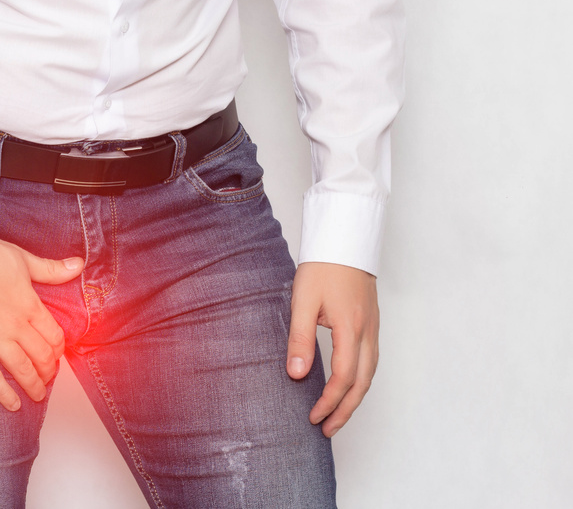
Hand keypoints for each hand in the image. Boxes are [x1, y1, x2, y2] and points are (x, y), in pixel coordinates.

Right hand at [0, 237, 83, 411]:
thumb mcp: (22, 259)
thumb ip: (51, 269)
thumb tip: (80, 264)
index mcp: (30, 305)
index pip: (54, 335)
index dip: (59, 350)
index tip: (58, 356)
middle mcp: (16, 325)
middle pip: (42, 356)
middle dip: (49, 371)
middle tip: (48, 379)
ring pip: (22, 369)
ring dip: (33, 385)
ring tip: (37, 396)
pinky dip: (4, 393)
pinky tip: (13, 404)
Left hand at [286, 262, 378, 437]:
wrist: (344, 239)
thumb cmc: (322, 266)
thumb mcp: (303, 301)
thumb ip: (299, 339)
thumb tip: (297, 374)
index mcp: (351, 328)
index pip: (344, 378)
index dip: (329, 402)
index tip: (313, 417)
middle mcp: (368, 332)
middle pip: (362, 383)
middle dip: (346, 411)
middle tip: (328, 430)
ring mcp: (374, 328)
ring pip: (370, 374)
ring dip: (355, 399)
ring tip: (338, 416)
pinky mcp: (372, 323)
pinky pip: (371, 361)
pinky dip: (361, 381)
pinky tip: (349, 387)